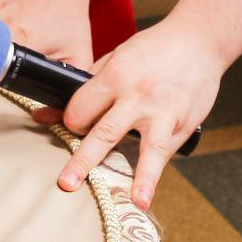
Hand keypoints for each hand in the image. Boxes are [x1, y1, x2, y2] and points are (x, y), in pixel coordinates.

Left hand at [55, 16, 224, 209]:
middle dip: (84, 159)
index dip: (72, 122)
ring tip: (133, 200)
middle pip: (106, 132)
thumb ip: (84, 89)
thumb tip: (44, 115)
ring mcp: (164, 112)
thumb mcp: (113, 59)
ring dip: (141, 177)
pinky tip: (144, 194)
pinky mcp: (184, 124)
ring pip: (149, 148)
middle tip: (67, 183)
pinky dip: (154, 173)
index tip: (73, 128)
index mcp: (116, 75)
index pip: (83, 108)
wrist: (198, 40)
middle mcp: (139, 95)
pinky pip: (165, 152)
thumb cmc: (150, 50)